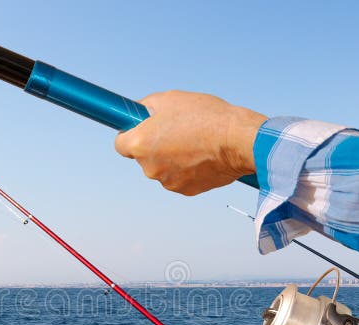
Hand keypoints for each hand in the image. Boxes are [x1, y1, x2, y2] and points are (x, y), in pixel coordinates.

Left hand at [114, 91, 266, 195]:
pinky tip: (202, 155)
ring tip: (194, 141)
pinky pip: (180, 177)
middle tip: (176, 129)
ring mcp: (167, 182)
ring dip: (172, 157)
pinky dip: (187, 168)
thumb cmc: (206, 117)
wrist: (238, 141)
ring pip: (162, 167)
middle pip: (143, 156)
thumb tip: (139, 113)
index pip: (120, 144)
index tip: (141, 127)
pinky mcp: (185, 190)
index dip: (130, 133)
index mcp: (140, 144)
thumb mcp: (170, 99)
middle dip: (155, 144)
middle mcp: (149, 168)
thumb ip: (147, 107)